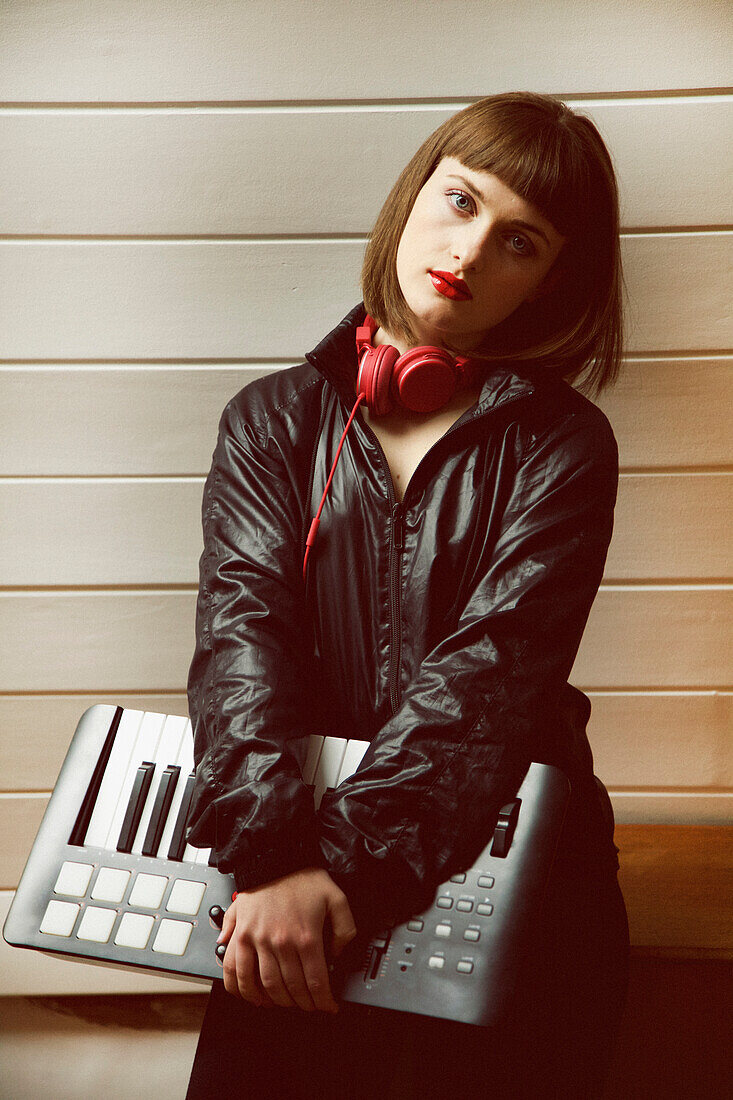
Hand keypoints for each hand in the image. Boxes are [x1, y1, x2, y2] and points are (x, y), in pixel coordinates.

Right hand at [218, 866, 356, 1012]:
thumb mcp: (336, 898)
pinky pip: (233, 969)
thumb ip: (345, 929)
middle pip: (290, 988)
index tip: (327, 1006)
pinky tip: (249, 994)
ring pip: (263, 985)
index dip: (323, 1001)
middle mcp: (280, 942)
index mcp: (306, 936)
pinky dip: (239, 988)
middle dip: (302, 1004)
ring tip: (283, 1003)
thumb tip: (338, 954)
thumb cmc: (303, 877)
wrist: (275, 857)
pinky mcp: (240, 934)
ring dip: (274, 1001)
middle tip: (308, 1006)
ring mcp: (257, 940)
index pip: (315, 982)